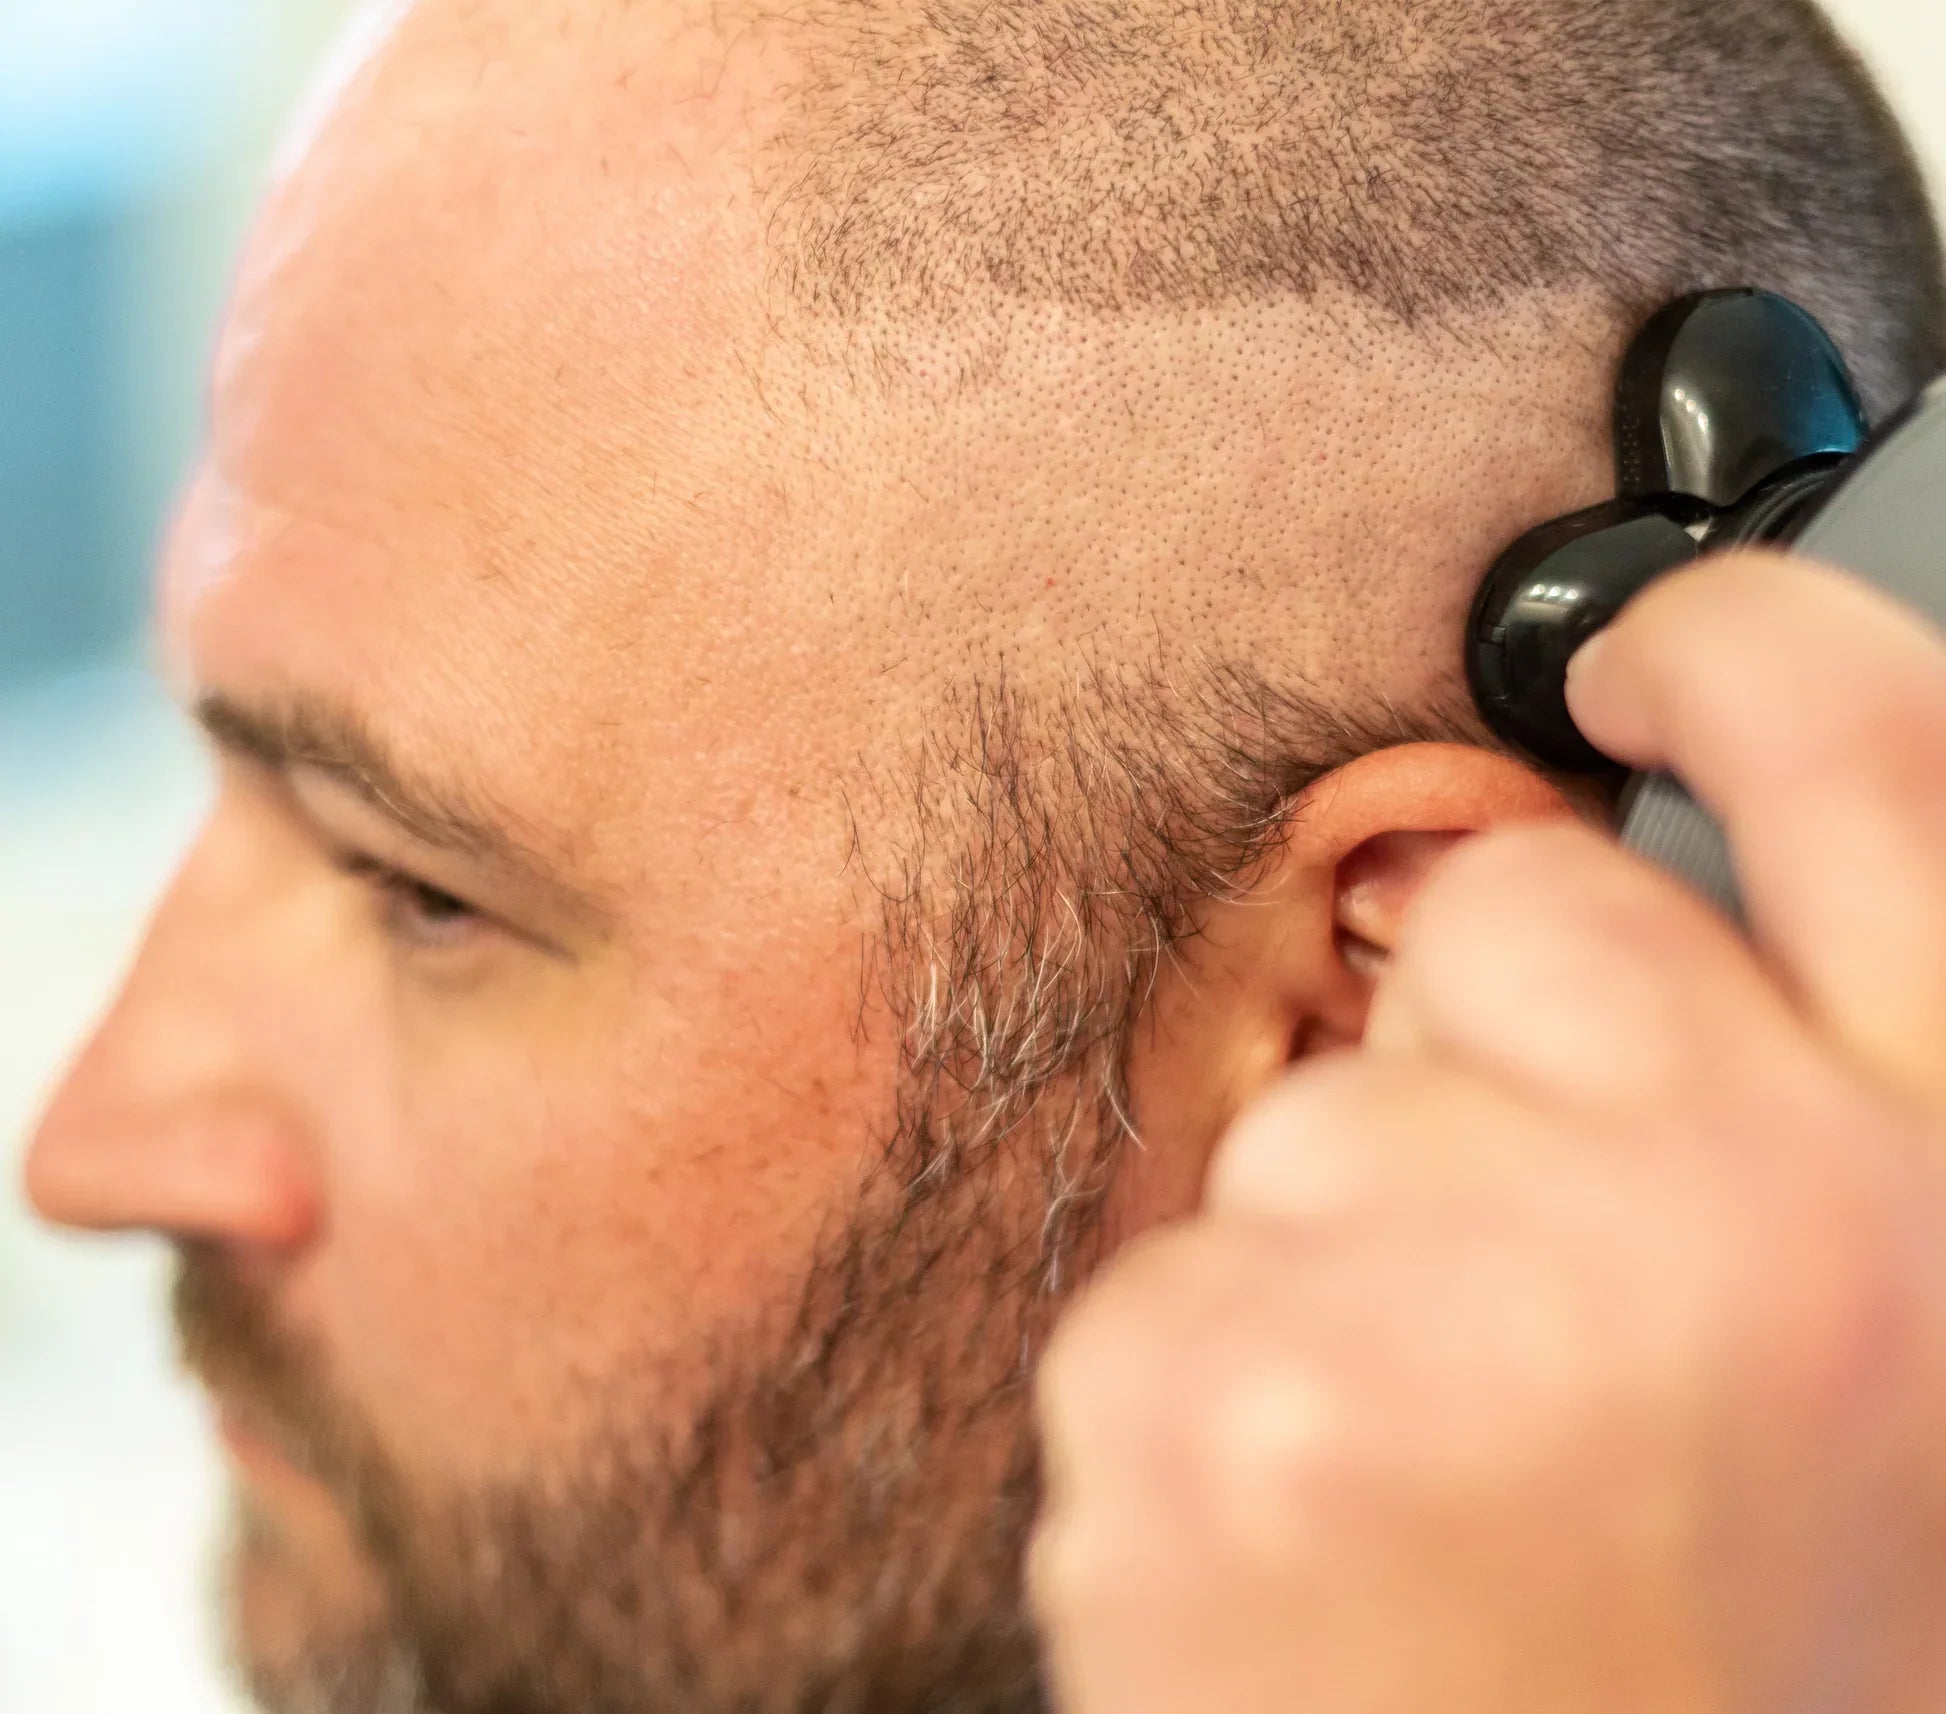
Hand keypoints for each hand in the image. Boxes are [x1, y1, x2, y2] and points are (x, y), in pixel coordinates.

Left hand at [1030, 552, 1945, 1713]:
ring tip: (1452, 1496)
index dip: (1744, 655)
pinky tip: (1329, 1550)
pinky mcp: (1222, 1391)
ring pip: (1314, 1119)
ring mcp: (1467, 1297)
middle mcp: (1753, 1215)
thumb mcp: (1897, 1384)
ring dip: (1351, 1270)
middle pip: (1511, 921)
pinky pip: (1169, 1277)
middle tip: (1547, 1332)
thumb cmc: (1737, 1673)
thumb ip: (1811, 1130)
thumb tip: (1648, 950)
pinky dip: (1217, 1393)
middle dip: (1486, 1072)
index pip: (1882, 759)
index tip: (1640, 653)